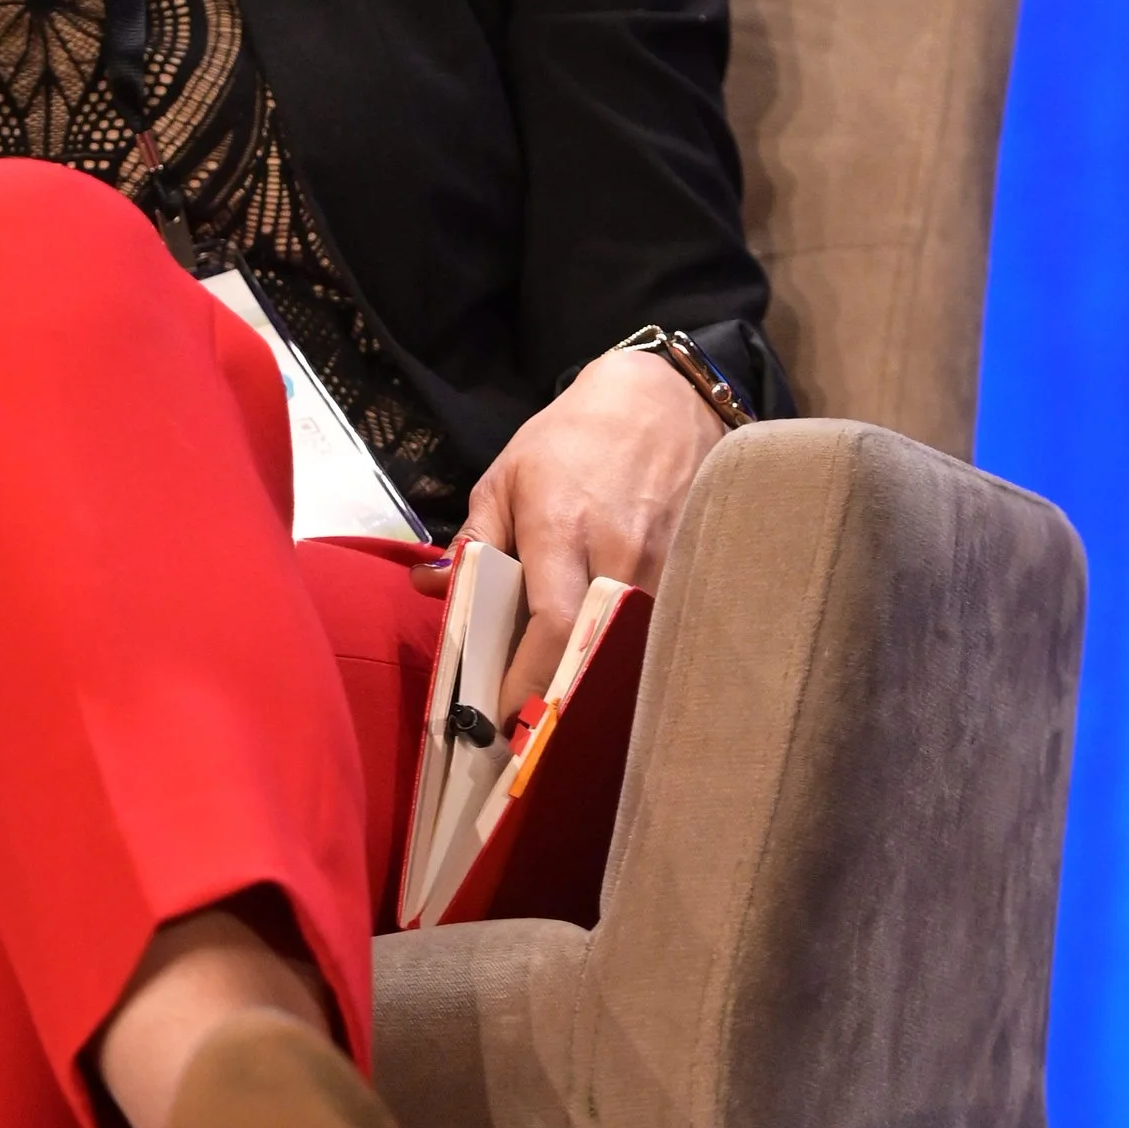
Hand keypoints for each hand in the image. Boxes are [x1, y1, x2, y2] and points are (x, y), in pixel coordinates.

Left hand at [429, 348, 727, 712]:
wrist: (659, 400)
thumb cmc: (572, 440)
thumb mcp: (506, 479)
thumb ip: (474, 540)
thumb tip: (431, 587)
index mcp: (560, 529)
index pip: (550, 625)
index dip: (528, 680)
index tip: (505, 715)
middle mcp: (618, 551)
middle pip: (594, 648)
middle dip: (564, 695)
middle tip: (534, 727)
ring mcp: (667, 561)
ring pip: (633, 644)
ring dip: (600, 676)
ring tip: (572, 701)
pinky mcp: (697, 565)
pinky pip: (662, 625)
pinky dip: (635, 650)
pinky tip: (613, 664)